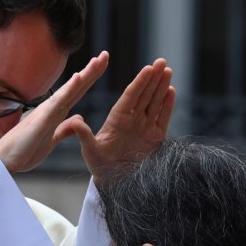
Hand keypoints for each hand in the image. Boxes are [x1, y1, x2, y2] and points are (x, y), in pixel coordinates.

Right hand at [0, 51, 108, 173]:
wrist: (5, 161)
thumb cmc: (24, 150)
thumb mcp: (51, 140)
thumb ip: (64, 129)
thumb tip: (79, 118)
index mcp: (55, 113)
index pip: (77, 93)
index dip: (90, 78)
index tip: (101, 64)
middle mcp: (52, 108)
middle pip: (76, 87)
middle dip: (91, 70)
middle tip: (105, 54)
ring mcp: (46, 112)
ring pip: (70, 90)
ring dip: (84, 75)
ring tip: (97, 60)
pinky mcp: (42, 119)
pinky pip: (58, 102)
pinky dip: (68, 89)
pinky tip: (78, 77)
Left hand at [55, 58, 175, 181]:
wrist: (115, 183)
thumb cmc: (100, 167)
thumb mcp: (90, 151)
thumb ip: (84, 135)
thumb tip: (74, 121)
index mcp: (117, 119)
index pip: (130, 96)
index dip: (140, 82)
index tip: (148, 68)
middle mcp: (132, 120)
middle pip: (144, 95)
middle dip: (153, 78)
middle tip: (162, 61)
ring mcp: (145, 127)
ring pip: (155, 102)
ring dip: (162, 87)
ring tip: (168, 71)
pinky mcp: (156, 138)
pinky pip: (163, 118)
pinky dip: (168, 105)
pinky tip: (172, 91)